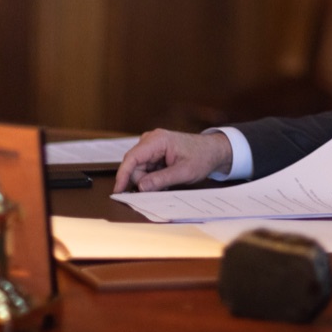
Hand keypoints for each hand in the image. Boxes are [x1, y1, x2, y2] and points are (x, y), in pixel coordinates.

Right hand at [112, 129, 232, 192]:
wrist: (213, 151)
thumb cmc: (202, 157)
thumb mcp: (184, 172)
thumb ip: (161, 180)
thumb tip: (140, 187)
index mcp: (157, 140)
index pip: (132, 158)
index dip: (122, 175)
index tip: (118, 191)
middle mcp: (151, 140)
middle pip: (134, 166)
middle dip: (142, 181)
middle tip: (160, 189)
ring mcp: (151, 146)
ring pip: (139, 170)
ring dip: (149, 181)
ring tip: (168, 182)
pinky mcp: (154, 153)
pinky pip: (145, 169)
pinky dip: (152, 178)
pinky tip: (166, 179)